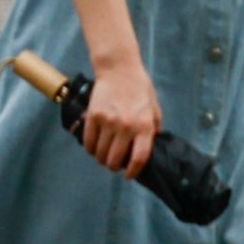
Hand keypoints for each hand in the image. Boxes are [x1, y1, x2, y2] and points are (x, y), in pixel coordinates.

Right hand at [77, 49, 159, 178]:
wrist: (118, 69)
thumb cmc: (139, 88)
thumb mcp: (154, 107)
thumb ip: (154, 128)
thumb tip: (152, 146)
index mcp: (144, 125)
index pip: (139, 158)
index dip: (133, 171)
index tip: (129, 175)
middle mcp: (126, 126)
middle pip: (115, 160)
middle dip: (114, 167)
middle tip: (114, 165)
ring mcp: (108, 121)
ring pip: (100, 153)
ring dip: (101, 159)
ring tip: (103, 156)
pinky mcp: (93, 116)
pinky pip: (89, 141)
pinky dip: (90, 148)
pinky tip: (94, 148)